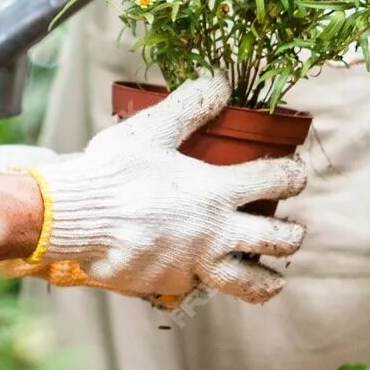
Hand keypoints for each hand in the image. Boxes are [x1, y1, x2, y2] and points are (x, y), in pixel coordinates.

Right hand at [34, 73, 306, 303]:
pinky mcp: (171, 285)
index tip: (294, 176)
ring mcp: (195, 264)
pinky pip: (198, 287)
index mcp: (216, 191)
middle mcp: (215, 232)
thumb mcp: (152, 129)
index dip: (291, 176)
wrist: (75, 219)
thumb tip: (219, 83)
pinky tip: (198, 273)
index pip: (274, 181)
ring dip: (268, 280)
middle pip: (277, 240)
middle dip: (292, 234)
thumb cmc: (112, 172)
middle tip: (293, 231)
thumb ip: (189, 105)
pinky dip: (203, 280)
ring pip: (249, 282)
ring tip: (275, 280)